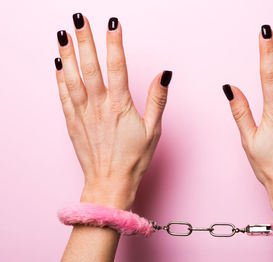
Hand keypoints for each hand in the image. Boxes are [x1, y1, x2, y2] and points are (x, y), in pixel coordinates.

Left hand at [55, 15, 171, 209]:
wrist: (110, 183)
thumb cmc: (134, 158)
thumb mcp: (154, 130)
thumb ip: (158, 99)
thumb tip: (164, 75)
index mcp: (120, 106)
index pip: (117, 66)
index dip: (114, 43)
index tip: (113, 23)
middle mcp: (99, 106)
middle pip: (90, 66)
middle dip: (84, 39)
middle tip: (79, 18)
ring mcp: (83, 114)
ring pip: (72, 78)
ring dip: (67, 54)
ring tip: (62, 34)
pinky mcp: (73, 122)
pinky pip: (64, 96)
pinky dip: (60, 78)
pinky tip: (58, 64)